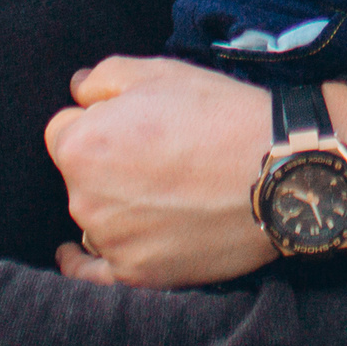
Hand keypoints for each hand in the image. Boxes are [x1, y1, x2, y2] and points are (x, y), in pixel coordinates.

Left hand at [46, 59, 346, 287]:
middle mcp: (85, 198)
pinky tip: (71, 254)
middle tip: (161, 154)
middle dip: (107, 163)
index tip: (136, 123)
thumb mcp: (160, 72)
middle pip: (80, 175)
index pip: (65, 131)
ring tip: (165, 190)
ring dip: (112, 204)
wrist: (281, 170)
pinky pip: (91, 274)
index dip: (99, 121)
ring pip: (94, 215)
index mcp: (82, 145)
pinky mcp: (138, 273)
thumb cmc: (221, 114)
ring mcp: (111, 240)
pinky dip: (79, 262)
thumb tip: (77, 92)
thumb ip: (102, 77)